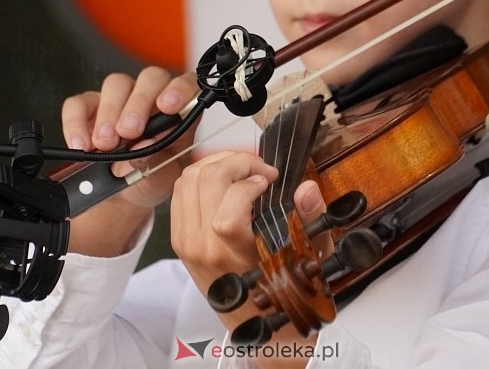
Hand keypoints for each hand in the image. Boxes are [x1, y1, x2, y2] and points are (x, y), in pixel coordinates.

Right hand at [61, 66, 198, 255]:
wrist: (120, 195)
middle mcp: (151, 98)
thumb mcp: (160, 179)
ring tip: (104, 144)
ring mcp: (119, 100)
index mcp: (178, 113)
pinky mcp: (89, 109)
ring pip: (115, 84)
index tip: (168, 106)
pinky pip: (78, 103)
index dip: (180, 89)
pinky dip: (77, 123)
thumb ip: (156, 162)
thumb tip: (144, 145)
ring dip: (109, 112)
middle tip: (129, 131)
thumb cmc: (149, 180)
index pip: (187, 85)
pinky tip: (82, 145)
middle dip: (139, 102)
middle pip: (150, 78)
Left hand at [171, 151, 330, 367]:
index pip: (230, 203)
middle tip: (258, 168)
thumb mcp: (309, 258)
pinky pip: (179, 193)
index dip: (251, 180)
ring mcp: (185, 242)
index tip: (271, 180)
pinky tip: (224, 181)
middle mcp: (202, 247)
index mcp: (234, 255)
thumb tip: (306, 188)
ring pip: (187, 180)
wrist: (258, 327)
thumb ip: (310, 220)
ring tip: (243, 169)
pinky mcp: (178, 239)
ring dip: (216, 164)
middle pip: (204, 181)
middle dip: (235, 161)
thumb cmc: (284, 293)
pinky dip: (200, 177)